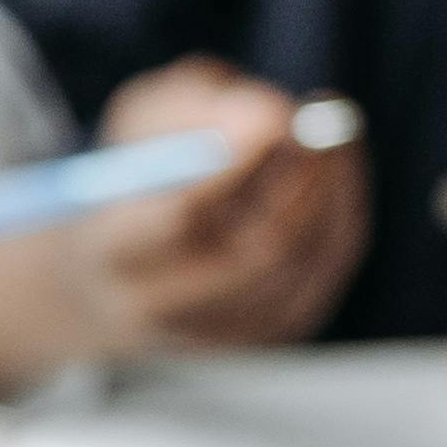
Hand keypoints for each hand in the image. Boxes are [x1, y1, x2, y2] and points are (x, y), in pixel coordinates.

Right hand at [0, 63, 368, 402]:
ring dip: (327, 191)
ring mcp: (215, 333)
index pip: (175, 219)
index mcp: (109, 248)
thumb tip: (274, 117)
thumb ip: (197, 106)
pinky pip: (320, 277)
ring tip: (325, 138)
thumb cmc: (137, 174)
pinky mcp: (259, 339)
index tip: (279, 114)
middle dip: (302, 177)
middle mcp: (159, 305)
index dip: (234, 166)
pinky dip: (337, 219)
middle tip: (327, 117)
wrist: (108, 273)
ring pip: (300, 264)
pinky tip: (330, 177)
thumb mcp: (144, 121)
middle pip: (254, 253)